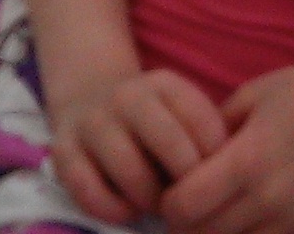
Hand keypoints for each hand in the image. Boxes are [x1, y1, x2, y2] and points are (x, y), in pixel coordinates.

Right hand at [46, 65, 227, 223]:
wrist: (89, 97)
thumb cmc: (153, 119)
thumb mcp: (182, 111)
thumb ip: (207, 136)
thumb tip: (230, 177)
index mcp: (164, 83)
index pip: (203, 121)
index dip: (215, 159)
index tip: (218, 178)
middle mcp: (127, 96)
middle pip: (169, 143)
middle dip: (186, 180)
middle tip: (190, 199)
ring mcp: (92, 122)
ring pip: (129, 170)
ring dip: (150, 198)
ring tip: (158, 204)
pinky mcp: (63, 152)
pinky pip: (89, 190)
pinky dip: (113, 210)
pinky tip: (128, 210)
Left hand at [160, 57, 293, 233]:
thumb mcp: (247, 98)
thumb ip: (209, 134)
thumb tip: (179, 164)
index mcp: (248, 161)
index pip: (184, 208)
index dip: (170, 202)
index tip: (175, 189)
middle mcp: (271, 198)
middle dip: (190, 222)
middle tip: (195, 202)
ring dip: (224, 233)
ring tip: (227, 209)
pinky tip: (260, 215)